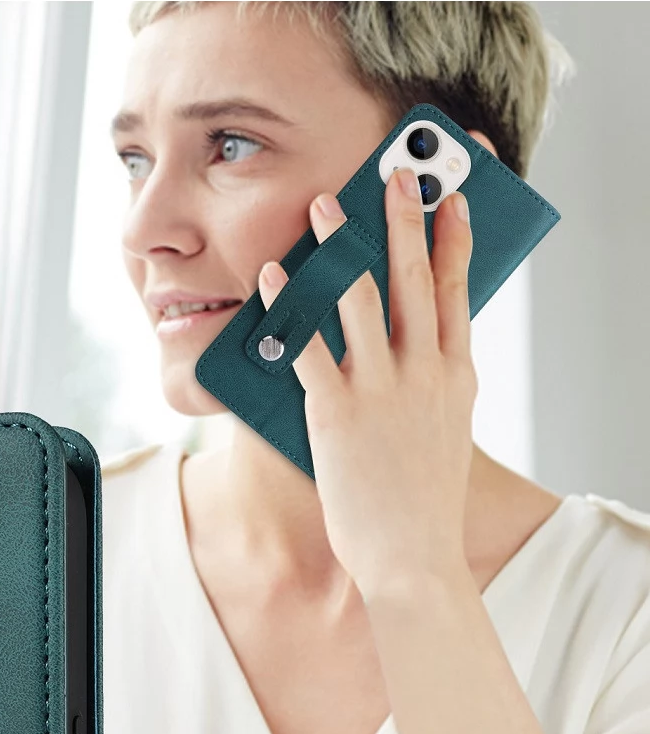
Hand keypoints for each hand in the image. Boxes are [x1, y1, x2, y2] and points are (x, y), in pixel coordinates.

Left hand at [257, 167, 477, 599]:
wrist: (413, 557)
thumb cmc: (422, 498)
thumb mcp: (443, 431)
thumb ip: (432, 385)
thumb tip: (414, 351)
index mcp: (455, 377)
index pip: (459, 294)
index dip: (455, 242)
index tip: (453, 201)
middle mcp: (424, 374)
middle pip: (414, 281)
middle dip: (403, 222)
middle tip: (395, 176)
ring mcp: (382, 390)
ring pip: (361, 301)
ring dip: (340, 246)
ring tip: (322, 205)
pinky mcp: (338, 412)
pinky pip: (309, 346)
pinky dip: (289, 308)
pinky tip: (273, 277)